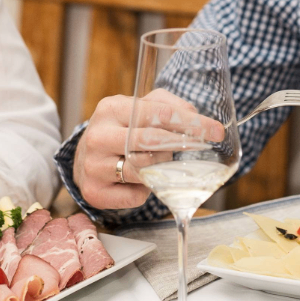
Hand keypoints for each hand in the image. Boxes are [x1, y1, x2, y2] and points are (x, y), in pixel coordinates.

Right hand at [73, 89, 224, 209]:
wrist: (83, 159)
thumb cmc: (120, 130)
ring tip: (156, 160)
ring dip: (160, 167)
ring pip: (144, 170)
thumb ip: (167, 104)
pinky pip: (136, 196)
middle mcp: (98, 136)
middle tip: (203, 146)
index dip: (190, 123)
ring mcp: (94, 165)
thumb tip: (194, 114)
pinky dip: (145, 190)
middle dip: (180, 144)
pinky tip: (137, 181)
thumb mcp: (137, 108)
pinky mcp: (94, 192)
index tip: (216, 131)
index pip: (157, 113)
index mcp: (111, 109)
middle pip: (151, 141)